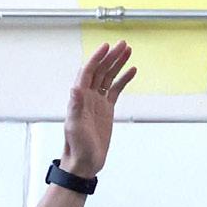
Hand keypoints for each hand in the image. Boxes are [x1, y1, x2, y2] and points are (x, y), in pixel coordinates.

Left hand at [61, 42, 135, 178]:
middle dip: (111, 57)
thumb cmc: (77, 147)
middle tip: (123, 44)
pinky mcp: (107, 109)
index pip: (88, 72)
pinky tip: (132, 71)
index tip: (107, 47)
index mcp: (79, 98)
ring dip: (117, 64)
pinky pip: (116, 90)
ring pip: (109, 77)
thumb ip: (75, 107)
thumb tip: (74, 88)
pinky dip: (123, 80)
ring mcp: (98, 102)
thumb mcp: (75, 127)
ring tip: (128, 51)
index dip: (96, 59)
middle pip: (100, 70)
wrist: (84, 162)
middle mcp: (88, 96)